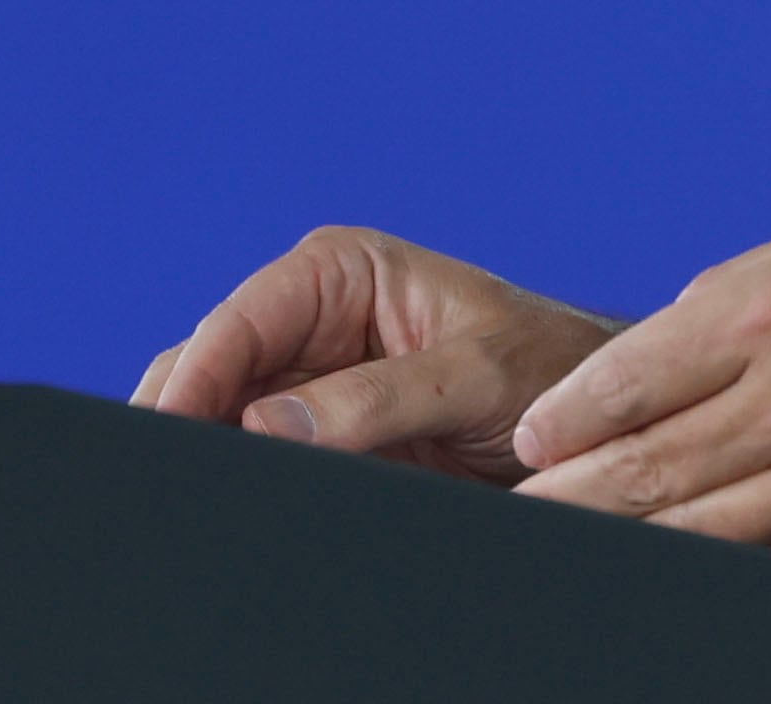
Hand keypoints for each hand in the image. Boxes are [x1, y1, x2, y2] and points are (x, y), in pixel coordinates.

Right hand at [129, 226, 619, 484]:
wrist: (604, 422)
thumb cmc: (554, 367)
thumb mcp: (477, 376)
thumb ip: (374, 397)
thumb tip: (268, 423)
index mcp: (340, 271)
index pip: (241, 320)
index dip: (195, 375)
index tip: (166, 427)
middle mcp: (314, 318)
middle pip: (215, 365)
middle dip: (185, 412)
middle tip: (167, 473)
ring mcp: (313, 380)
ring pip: (222, 411)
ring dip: (205, 445)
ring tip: (188, 491)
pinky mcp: (324, 436)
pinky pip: (261, 454)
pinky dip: (239, 474)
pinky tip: (227, 498)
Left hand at [510, 214, 770, 570]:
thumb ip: (732, 300)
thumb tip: (659, 353)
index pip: (632, 376)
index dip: (567, 416)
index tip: (531, 436)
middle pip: (645, 466)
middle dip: (565, 491)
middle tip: (514, 503)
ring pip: (693, 528)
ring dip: (617, 538)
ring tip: (563, 539)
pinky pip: (767, 564)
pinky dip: (709, 568)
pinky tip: (668, 567)